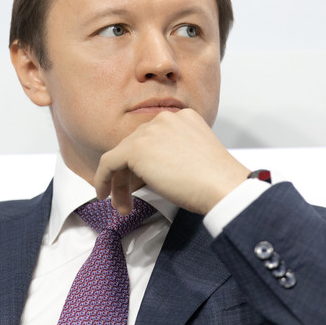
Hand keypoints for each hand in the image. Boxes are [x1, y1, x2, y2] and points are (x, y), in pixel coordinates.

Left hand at [93, 109, 250, 214]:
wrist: (222, 185)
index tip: (142, 183)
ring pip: (121, 156)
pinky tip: (104, 195)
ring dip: (119, 183)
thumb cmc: (216, 180)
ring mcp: (149, 131)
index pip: (152, 139)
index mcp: (182, 118)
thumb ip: (174, 154)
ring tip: (122, 206)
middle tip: (128, 199)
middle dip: (129, 175)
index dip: (143, 164)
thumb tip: (156, 171)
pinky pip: (108, 162)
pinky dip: (103, 179)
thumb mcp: (195, 156)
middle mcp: (164, 119)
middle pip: (135, 146)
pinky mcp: (136, 148)